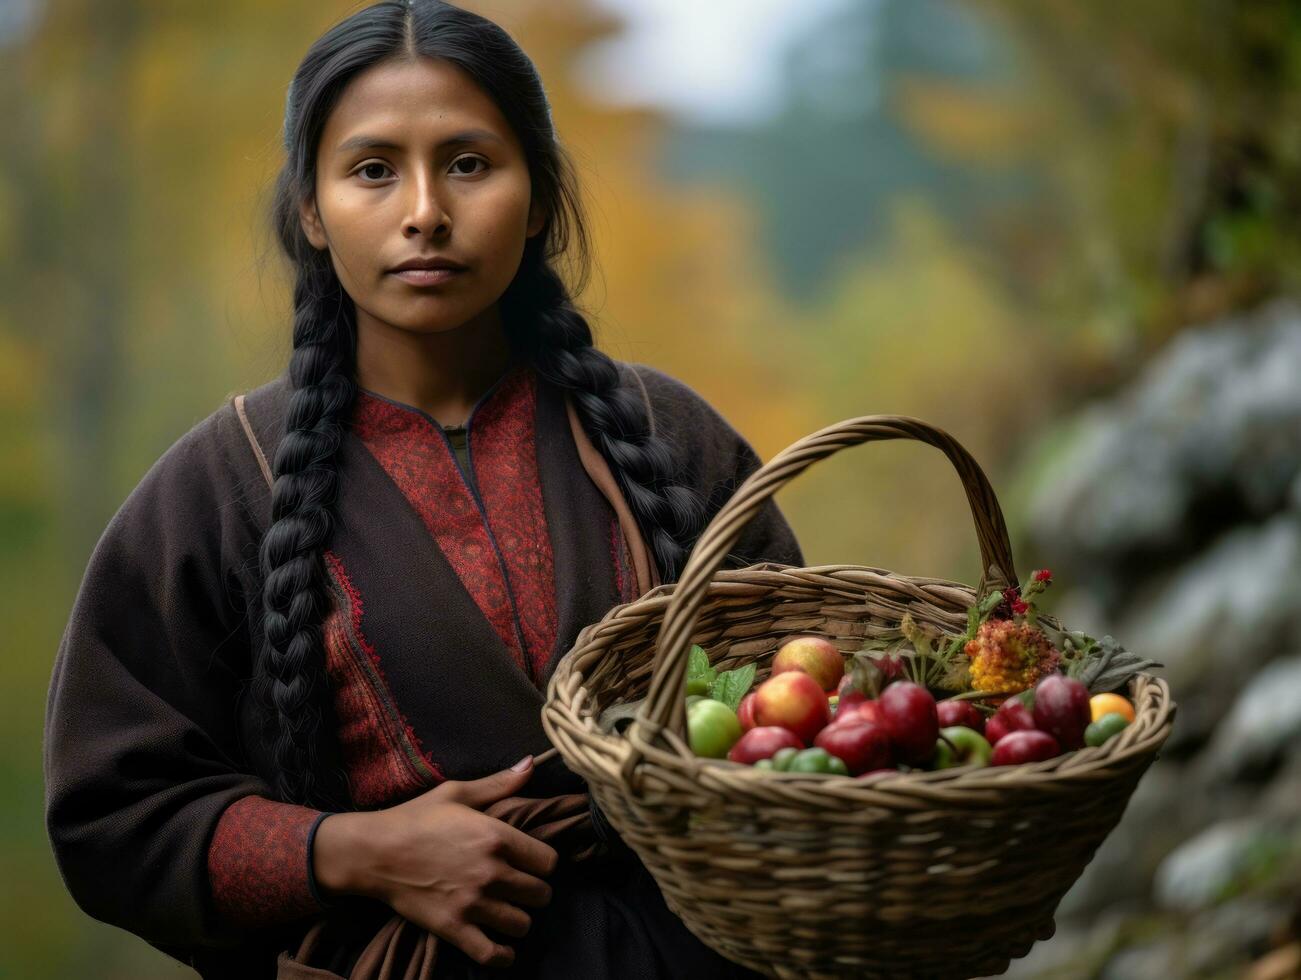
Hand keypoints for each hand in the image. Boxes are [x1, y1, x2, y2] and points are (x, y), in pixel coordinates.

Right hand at [313, 756, 558, 968]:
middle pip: (541, 895)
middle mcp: (491, 872)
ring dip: (518, 919)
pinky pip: (492, 954)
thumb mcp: (458, 793)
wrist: (373, 851)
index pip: (549, 862)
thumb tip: (531, 763)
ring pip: (522, 925)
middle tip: (519, 887)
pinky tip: (501, 947)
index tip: (530, 863)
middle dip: (534, 891)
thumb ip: (499, 784)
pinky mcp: (453, 928)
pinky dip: (502, 955)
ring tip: (507, 911)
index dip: (542, 863)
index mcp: (497, 837)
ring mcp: (473, 903)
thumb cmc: (416, 817)